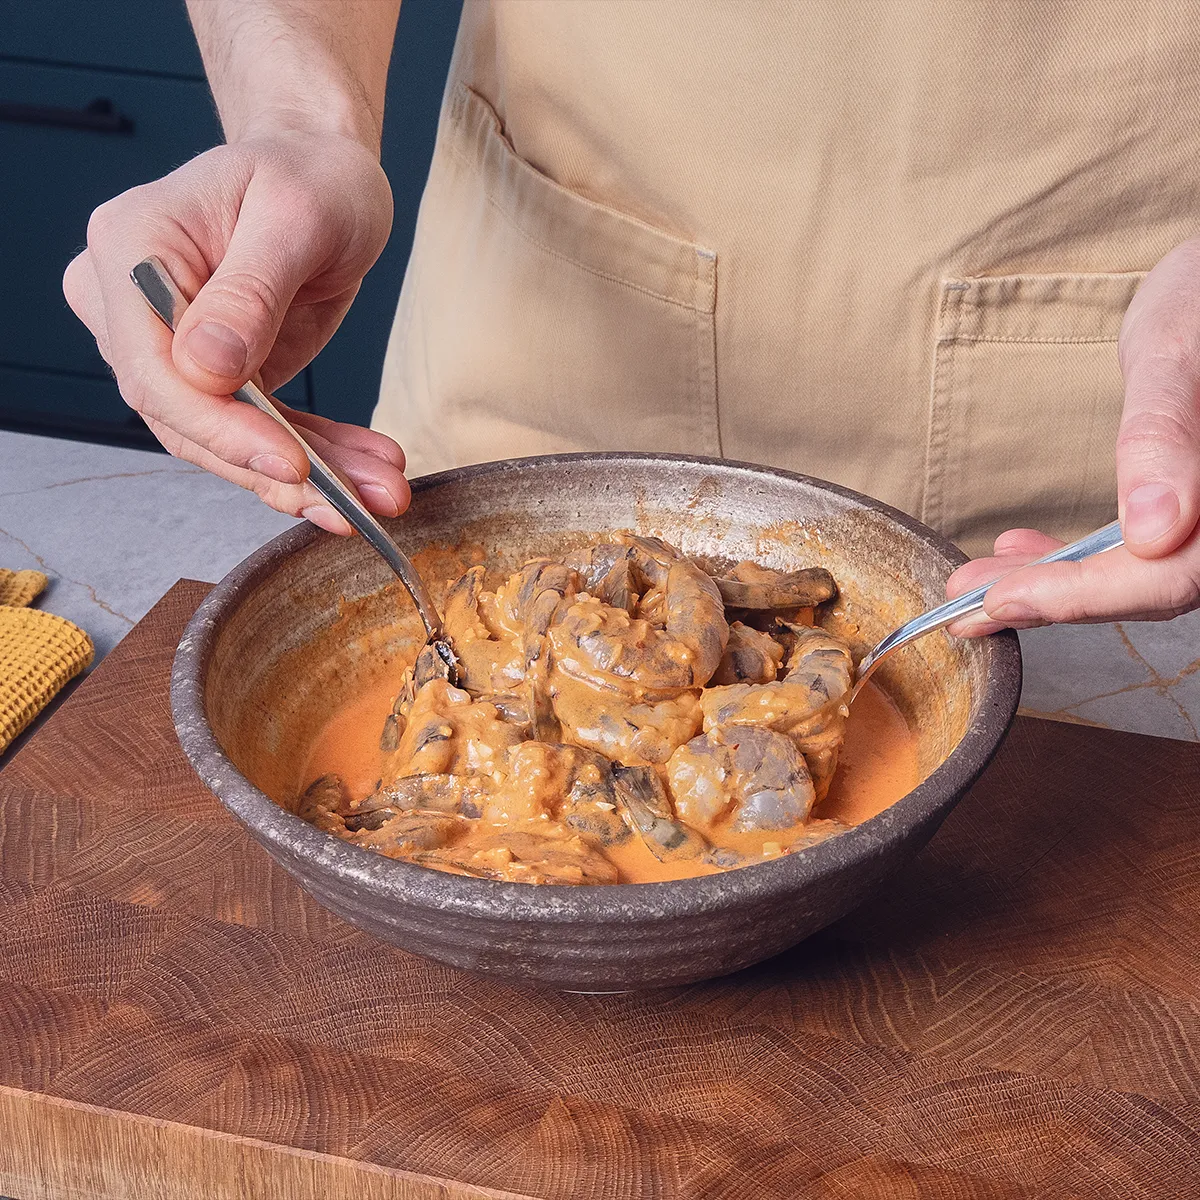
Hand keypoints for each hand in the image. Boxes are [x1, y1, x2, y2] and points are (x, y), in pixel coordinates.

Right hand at [63, 130, 406, 533]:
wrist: (324, 172)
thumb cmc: (310, 174)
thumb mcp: (296, 216)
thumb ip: (250, 293)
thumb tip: (205, 369)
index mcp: (131, 252)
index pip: (156, 370)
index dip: (223, 430)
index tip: (292, 464)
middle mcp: (134, 308)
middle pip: (189, 420)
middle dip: (279, 469)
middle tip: (357, 503)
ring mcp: (173, 348)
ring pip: (229, 439)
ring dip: (311, 476)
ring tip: (382, 490)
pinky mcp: (219, 376)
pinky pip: (260, 431)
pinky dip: (318, 457)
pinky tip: (367, 470)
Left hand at [947, 238, 1199, 633]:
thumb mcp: (1177, 355)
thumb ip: (1164, 440)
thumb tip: (1153, 531)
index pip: (1173, 575)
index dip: (1084, 597)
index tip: (1000, 600)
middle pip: (1152, 587)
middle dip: (1052, 600)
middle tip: (964, 609)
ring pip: (1139, 575)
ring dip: (1054, 585)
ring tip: (976, 583)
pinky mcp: (1190, 504)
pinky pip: (1137, 549)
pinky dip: (1075, 557)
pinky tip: (1020, 551)